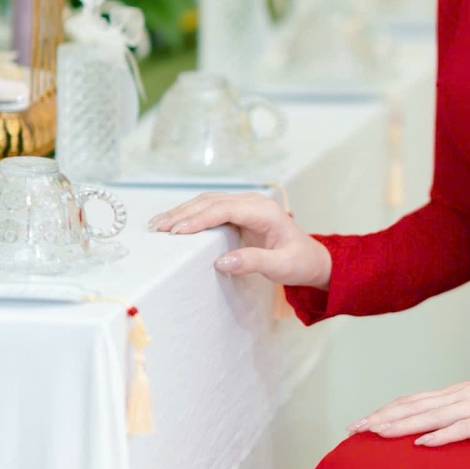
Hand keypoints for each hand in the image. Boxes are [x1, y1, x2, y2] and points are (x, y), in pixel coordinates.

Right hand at [147, 192, 331, 286]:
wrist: (312, 258)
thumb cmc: (299, 262)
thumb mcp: (281, 266)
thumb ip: (253, 262)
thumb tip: (220, 261)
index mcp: (265, 212)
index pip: (224, 209)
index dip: (199, 219)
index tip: (177, 232)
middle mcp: (254, 203)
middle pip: (211, 202)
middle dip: (182, 213)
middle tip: (157, 229)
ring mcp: (246, 206)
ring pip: (208, 202)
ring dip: (182, 212)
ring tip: (157, 225)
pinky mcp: (239, 213)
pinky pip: (211, 209)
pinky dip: (190, 214)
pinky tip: (174, 223)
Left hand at [346, 377, 469, 446]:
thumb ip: (461, 410)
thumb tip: (437, 424)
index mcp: (458, 391)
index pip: (414, 399)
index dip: (387, 409)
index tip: (363, 421)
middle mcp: (461, 394)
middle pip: (414, 405)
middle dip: (383, 417)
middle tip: (355, 429)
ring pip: (431, 415)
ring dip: (403, 425)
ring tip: (377, 433)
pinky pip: (462, 428)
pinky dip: (441, 436)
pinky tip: (422, 444)